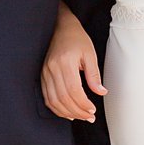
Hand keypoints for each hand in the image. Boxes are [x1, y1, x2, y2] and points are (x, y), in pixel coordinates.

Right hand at [42, 2, 106, 121]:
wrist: (60, 27)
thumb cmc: (77, 39)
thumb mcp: (90, 54)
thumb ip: (94, 75)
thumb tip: (101, 92)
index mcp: (65, 62)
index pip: (73, 90)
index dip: (83, 104)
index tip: (93, 110)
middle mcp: (52, 69)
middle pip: (63, 98)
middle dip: (77, 111)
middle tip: (90, 117)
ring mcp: (45, 73)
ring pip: (53, 101)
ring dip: (67, 113)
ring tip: (81, 117)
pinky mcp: (42, 76)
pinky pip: (47, 97)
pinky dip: (57, 108)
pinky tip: (68, 112)